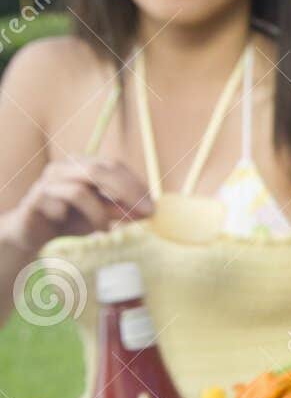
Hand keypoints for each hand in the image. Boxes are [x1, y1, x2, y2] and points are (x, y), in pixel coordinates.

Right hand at [3, 156, 150, 252]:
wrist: (32, 233)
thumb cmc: (71, 220)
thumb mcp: (102, 215)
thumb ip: (122, 209)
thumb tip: (149, 210)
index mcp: (83, 164)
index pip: (115, 166)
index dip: (136, 185)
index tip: (152, 207)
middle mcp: (65, 167)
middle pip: (100, 170)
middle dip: (127, 192)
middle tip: (145, 214)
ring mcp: (48, 181)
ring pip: (80, 191)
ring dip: (99, 213)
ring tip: (104, 229)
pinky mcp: (35, 199)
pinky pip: (58, 207)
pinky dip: (71, 219)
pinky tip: (68, 225)